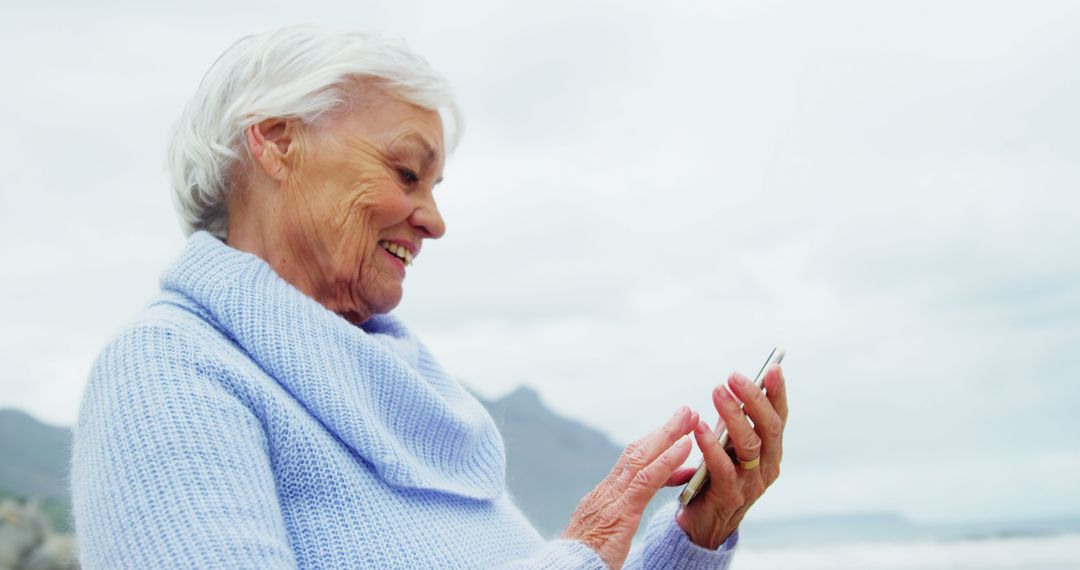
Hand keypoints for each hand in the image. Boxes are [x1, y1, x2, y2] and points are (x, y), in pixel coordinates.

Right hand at [562, 406, 697, 569]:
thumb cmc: (584, 564)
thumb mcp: (601, 539)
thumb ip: (612, 523)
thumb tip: (618, 520)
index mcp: (602, 499)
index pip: (631, 467)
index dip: (653, 450)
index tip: (674, 440)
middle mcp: (605, 492)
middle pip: (636, 452)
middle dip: (662, 431)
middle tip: (684, 412)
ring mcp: (611, 499)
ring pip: (641, 456)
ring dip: (668, 434)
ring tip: (689, 416)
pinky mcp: (620, 512)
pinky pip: (647, 480)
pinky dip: (667, 460)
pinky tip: (684, 446)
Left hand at [676, 365, 788, 548]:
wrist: (703, 524)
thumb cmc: (715, 477)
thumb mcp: (729, 446)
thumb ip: (735, 423)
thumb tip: (735, 387)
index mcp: (771, 452)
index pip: (779, 418)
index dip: (777, 393)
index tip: (772, 368)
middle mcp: (768, 467)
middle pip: (769, 428)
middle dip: (754, 399)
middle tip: (735, 377)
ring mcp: (752, 484)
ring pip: (750, 445)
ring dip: (733, 416)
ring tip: (718, 392)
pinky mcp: (730, 496)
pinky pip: (723, 467)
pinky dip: (711, 444)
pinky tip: (700, 426)